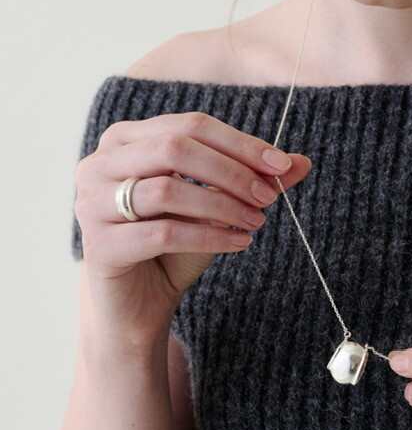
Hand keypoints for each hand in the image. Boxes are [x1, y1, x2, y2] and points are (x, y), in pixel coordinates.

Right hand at [74, 110, 310, 350]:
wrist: (140, 304)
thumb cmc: (174, 245)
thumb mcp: (217, 204)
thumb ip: (252, 179)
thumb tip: (302, 162)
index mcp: (125, 139)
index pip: (190, 125)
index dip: (240, 143)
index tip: (282, 165)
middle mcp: (98, 163)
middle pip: (175, 147)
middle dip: (231, 171)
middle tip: (269, 196)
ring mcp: (91, 204)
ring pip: (168, 189)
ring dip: (223, 205)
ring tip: (257, 222)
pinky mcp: (98, 246)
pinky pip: (163, 234)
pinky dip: (210, 236)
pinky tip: (240, 243)